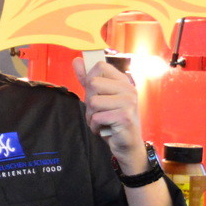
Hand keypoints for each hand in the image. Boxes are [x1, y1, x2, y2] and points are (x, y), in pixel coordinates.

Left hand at [72, 57, 145, 171]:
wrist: (127, 144)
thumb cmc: (111, 119)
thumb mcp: (99, 96)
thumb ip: (88, 79)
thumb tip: (76, 60)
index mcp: (123, 81)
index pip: (100, 66)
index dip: (90, 79)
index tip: (94, 92)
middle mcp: (128, 89)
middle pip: (93, 83)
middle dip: (89, 100)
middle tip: (99, 111)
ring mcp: (128, 103)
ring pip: (93, 101)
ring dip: (91, 115)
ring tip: (102, 120)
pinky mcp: (125, 117)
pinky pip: (97, 117)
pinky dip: (95, 126)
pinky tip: (104, 129)